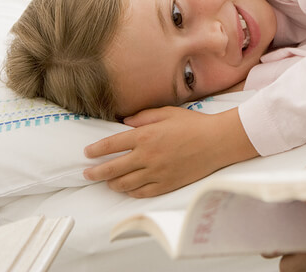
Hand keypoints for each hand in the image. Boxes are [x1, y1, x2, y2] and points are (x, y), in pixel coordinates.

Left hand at [83, 106, 256, 197]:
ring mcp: (156, 173)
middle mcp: (147, 156)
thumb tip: (125, 122)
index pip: (111, 145)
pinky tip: (128, 188)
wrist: (218, 142)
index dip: (95, 150)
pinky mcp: (166, 185)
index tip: (87, 153)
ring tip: (107, 182)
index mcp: (145, 136)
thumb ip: (143, 117)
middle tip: (87, 174)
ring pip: (124, 184)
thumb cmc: (195, 124)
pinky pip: (141, 192)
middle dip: (95, 172)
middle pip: (111, 169)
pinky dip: (131, 191)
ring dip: (111, 183)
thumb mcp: (168, 113)